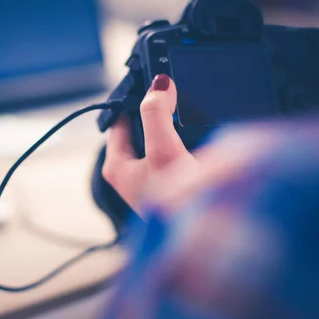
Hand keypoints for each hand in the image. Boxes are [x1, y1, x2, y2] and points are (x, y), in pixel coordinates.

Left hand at [103, 57, 318, 215]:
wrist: (202, 242)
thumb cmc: (176, 208)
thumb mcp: (164, 152)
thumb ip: (157, 115)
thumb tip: (159, 85)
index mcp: (116, 165)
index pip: (116, 118)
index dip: (130, 96)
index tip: (151, 77)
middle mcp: (128, 173)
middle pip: (137, 126)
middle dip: (153, 107)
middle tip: (173, 87)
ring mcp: (149, 179)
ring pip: (155, 138)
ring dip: (169, 122)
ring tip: (187, 104)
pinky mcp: (170, 185)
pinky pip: (171, 150)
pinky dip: (181, 138)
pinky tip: (199, 133)